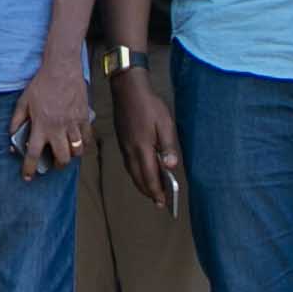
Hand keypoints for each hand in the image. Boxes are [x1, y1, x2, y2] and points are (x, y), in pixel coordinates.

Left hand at [11, 53, 93, 179]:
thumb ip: (17, 121)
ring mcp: (73, 124)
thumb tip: (11, 136)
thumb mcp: (23, 102)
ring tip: (66, 153)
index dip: (29, 168)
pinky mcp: (84, 118)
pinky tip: (78, 142)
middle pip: (61, 158)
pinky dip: (84, 144)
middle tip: (53, 162)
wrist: (62, 69)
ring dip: (71, 156)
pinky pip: (88, 138)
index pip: (33, 153)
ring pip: (77, 151)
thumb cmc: (41, 85)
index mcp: (41, 126)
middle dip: (57, 165)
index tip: (27, 177)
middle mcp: (58, 128)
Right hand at [110, 61, 183, 207]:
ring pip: (132, 172)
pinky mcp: (122, 141)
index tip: (163, 202)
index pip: (149, 176)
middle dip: (148, 192)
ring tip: (151, 192)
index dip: (157, 191)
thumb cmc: (149, 105)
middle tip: (159, 202)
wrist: (127, 89)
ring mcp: (124, 147)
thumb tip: (171, 167)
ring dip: (141, 184)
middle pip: (138, 178)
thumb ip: (167, 146)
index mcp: (142, 148)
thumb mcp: (164, 123)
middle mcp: (130, 151)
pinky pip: (128, 164)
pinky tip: (141, 173)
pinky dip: (136, 174)